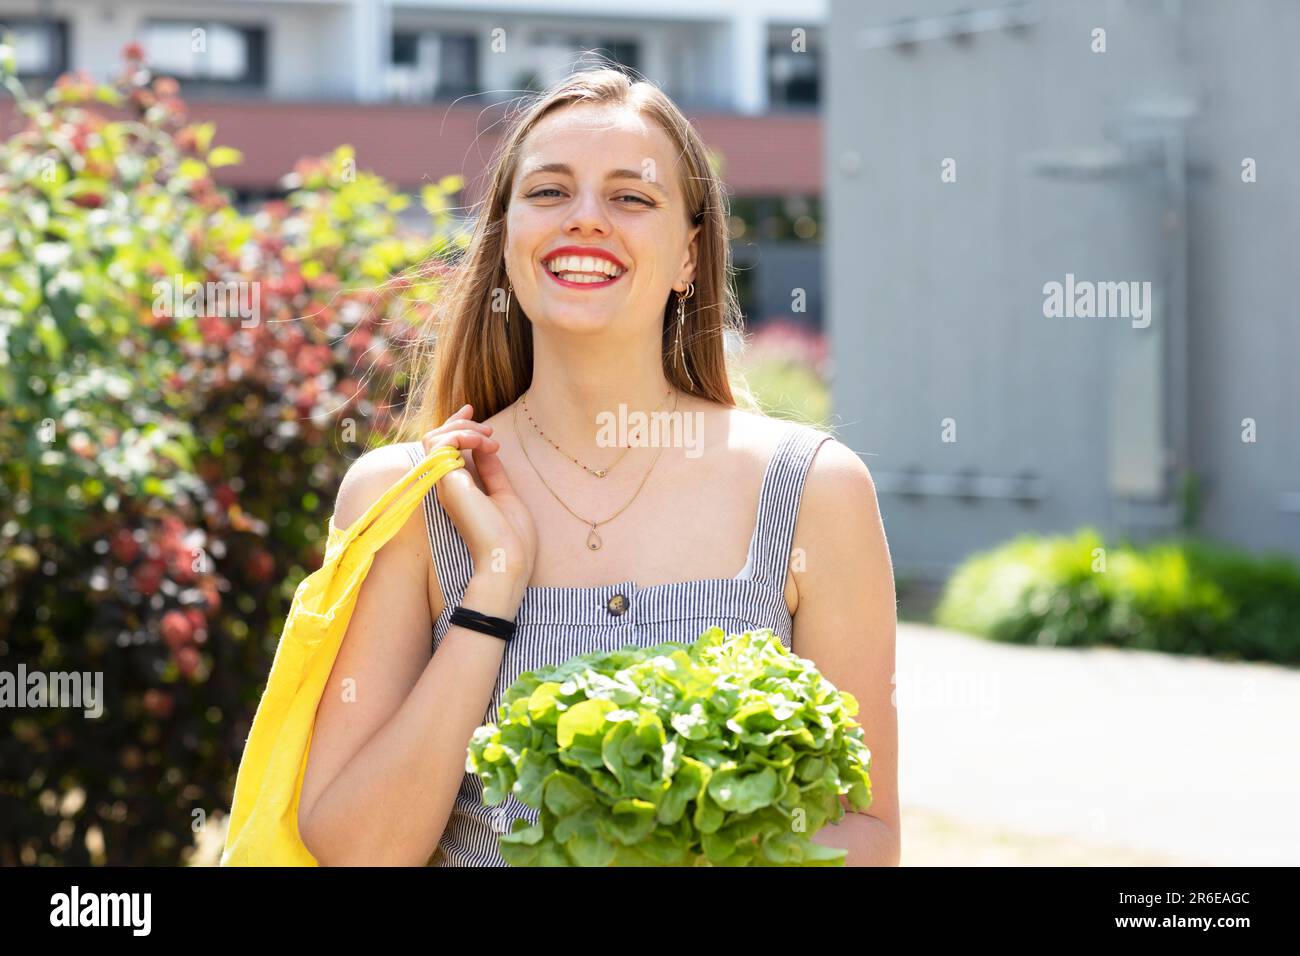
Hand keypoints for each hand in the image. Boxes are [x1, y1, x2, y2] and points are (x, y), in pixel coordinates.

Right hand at [420, 404, 535, 590]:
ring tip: (490, 439)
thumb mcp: (504, 495)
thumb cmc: (511, 538)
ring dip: (464, 429)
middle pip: (435, 438)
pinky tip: (485, 444)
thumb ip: (492, 472)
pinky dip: (463, 435)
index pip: (445, 449)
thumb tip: (486, 449)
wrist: (508, 560)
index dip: (457, 425)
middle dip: (460, 422)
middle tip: (488, 428)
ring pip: (434, 437)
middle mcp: (445, 486)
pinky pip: (441, 443)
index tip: (476, 412)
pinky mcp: (445, 483)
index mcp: (458, 490)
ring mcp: (442, 484)